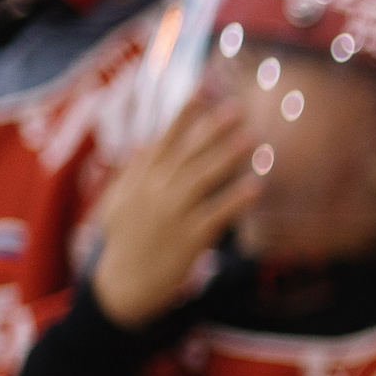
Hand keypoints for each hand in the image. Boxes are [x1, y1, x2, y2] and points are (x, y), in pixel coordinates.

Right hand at [91, 96, 259, 329]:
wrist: (122, 288)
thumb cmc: (124, 243)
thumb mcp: (119, 203)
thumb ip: (133, 173)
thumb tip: (145, 143)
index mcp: (140, 181)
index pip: (164, 138)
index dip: (184, 112)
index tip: (204, 87)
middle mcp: (154, 193)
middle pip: (187, 154)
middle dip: (211, 129)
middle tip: (237, 107)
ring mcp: (171, 215)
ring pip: (201, 179)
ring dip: (227, 157)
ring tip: (252, 137)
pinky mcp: (189, 240)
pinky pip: (216, 215)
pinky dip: (235, 200)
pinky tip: (256, 187)